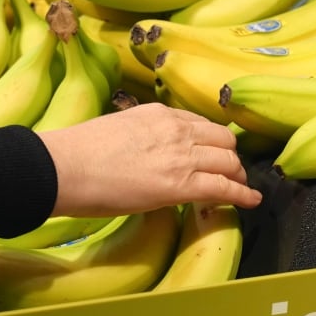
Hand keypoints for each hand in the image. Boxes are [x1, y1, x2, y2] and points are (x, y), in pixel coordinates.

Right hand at [39, 103, 262, 216]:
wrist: (65, 167)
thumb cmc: (77, 153)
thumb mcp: (117, 129)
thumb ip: (140, 135)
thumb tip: (145, 151)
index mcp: (158, 114)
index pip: (199, 124)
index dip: (211, 141)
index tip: (212, 153)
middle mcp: (176, 129)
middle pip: (223, 140)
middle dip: (230, 158)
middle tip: (230, 173)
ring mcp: (180, 156)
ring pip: (228, 162)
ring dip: (237, 176)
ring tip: (240, 188)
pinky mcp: (180, 185)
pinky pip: (223, 188)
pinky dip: (242, 195)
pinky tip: (251, 201)